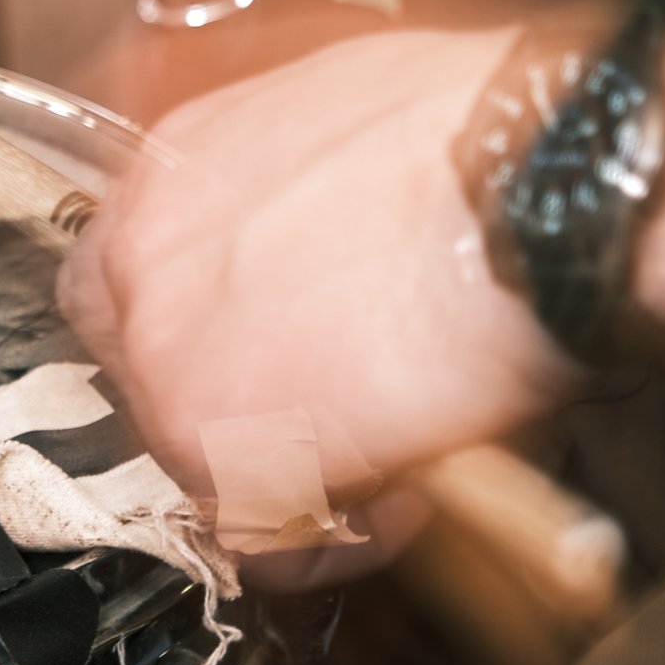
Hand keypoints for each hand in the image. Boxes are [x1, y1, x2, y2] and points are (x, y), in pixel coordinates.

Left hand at [58, 30, 579, 585]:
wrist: (535, 195)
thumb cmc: (482, 146)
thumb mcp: (348, 127)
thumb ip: (293, 201)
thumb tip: (322, 247)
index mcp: (173, 169)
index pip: (129, 277)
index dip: (200, 335)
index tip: (260, 360)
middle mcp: (142, 258)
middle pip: (151, 376)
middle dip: (241, 414)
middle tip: (333, 424)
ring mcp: (161, 358)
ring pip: (205, 465)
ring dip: (299, 476)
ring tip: (405, 455)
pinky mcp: (209, 447)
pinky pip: (263, 536)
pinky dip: (343, 537)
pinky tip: (415, 493)